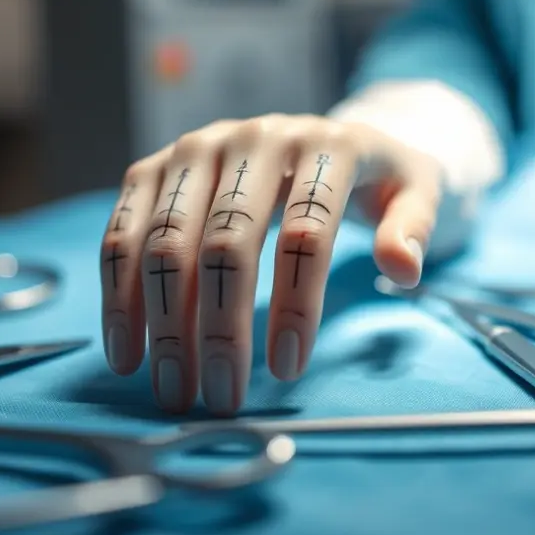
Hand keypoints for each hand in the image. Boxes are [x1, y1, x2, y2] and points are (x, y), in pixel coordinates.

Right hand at [99, 114, 441, 415]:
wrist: (318, 136)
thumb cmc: (371, 178)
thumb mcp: (415, 191)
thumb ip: (414, 226)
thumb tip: (404, 268)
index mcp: (324, 144)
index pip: (307, 231)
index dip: (296, 303)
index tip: (287, 368)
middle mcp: (252, 138)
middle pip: (226, 241)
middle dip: (219, 329)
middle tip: (220, 399)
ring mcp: (195, 149)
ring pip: (165, 241)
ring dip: (164, 324)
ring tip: (173, 390)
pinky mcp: (154, 167)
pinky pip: (122, 233)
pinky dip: (119, 296)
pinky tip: (127, 351)